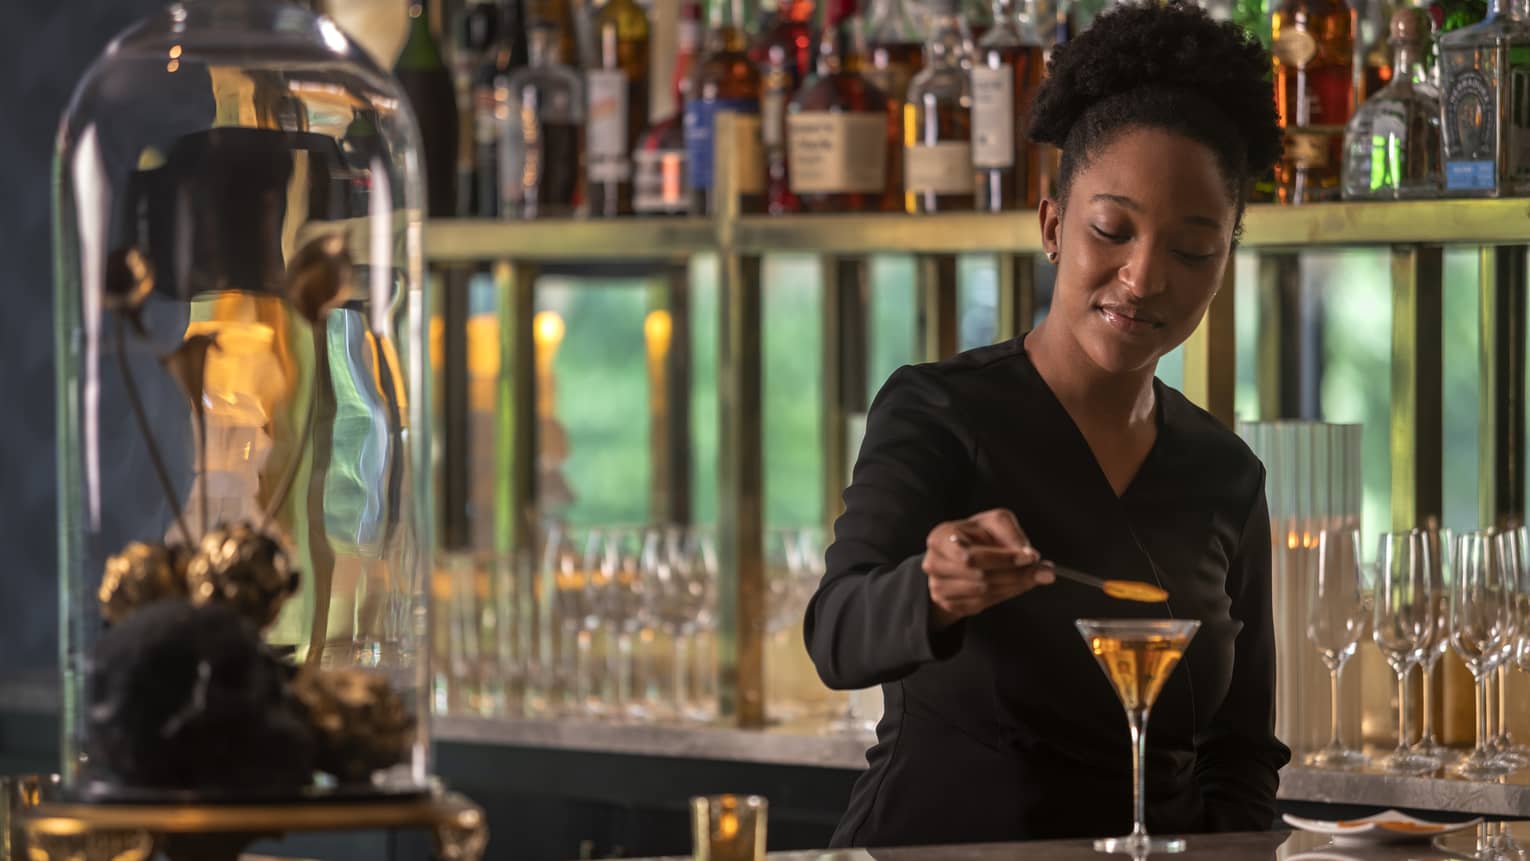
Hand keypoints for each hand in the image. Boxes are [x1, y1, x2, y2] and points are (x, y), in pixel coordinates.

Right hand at [923, 509, 1052, 630]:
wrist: (961, 553)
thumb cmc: (979, 534)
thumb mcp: (996, 523)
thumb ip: (1013, 536)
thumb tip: (1032, 557)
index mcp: (941, 537)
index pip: (972, 556)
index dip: (1003, 559)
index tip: (1031, 558)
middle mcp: (933, 562)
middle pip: (979, 577)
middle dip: (1014, 574)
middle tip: (1042, 572)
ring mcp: (937, 586)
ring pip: (983, 593)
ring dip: (1012, 586)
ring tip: (1029, 576)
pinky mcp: (947, 603)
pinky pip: (979, 605)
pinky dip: (1002, 595)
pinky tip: (1011, 585)